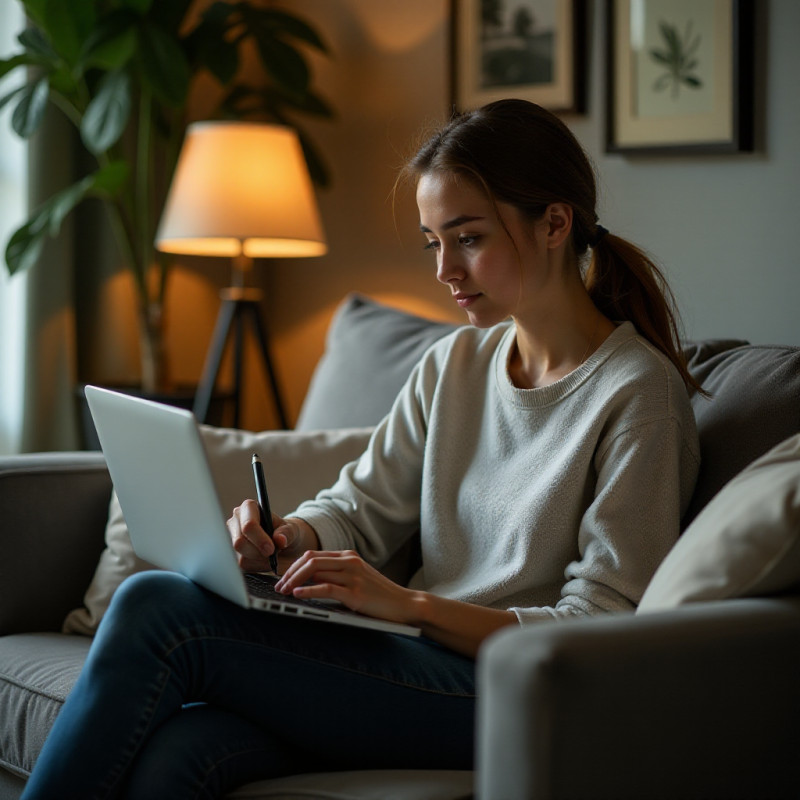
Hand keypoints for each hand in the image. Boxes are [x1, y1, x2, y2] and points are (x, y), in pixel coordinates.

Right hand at [227, 500, 316, 572]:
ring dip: (259, 560)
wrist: (282, 543)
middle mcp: (235, 521)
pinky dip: (257, 566)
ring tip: (270, 554)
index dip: (260, 539)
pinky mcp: (231, 554)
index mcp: (248, 508)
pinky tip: (264, 560)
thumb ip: (287, 533)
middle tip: (272, 554)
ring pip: (240, 557)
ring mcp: (230, 538)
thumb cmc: (285, 531)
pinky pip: (242, 566)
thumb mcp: (292, 529)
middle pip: (240, 542)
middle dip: (258, 552)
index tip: (271, 549)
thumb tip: (280, 540)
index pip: (248, 525)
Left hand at [274, 549, 415, 623]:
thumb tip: (307, 581)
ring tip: (284, 592)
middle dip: (290, 572)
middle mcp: (350, 562)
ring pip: (315, 570)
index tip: (283, 578)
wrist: (405, 605)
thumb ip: (336, 576)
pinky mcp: (355, 593)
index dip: (294, 566)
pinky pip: (326, 588)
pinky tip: (298, 594)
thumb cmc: (379, 596)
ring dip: (294, 581)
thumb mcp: (357, 579)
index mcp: (349, 556)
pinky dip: (308, 590)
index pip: (313, 555)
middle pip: (310, 559)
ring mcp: (353, 576)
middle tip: (279, 586)